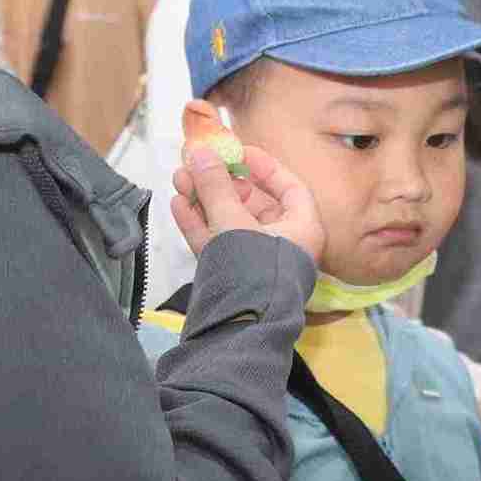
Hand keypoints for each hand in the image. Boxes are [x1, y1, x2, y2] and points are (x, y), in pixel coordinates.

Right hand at [170, 144, 324, 268]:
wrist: (240, 331)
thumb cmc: (252, 274)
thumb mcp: (233, 222)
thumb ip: (215, 186)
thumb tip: (201, 153)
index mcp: (302, 229)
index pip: (288, 187)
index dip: (264, 165)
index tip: (237, 149)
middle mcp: (283, 244)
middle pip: (253, 203)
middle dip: (221, 182)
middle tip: (195, 163)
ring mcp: (256, 261)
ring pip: (229, 221)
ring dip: (204, 199)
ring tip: (178, 179)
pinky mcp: (233, 275)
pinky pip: (217, 242)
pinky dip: (198, 223)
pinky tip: (178, 204)